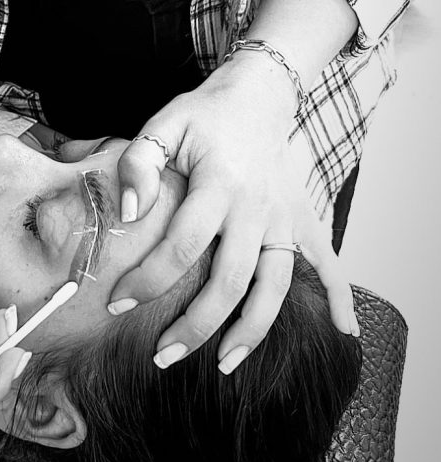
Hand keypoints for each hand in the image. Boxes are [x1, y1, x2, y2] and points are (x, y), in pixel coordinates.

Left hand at [109, 61, 356, 371]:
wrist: (256, 95)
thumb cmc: (203, 115)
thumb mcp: (163, 125)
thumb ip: (139, 164)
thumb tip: (128, 213)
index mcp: (220, 182)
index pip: (183, 244)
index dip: (149, 279)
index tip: (117, 303)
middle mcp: (257, 206)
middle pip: (230, 280)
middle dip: (195, 326)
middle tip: (161, 357)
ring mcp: (285, 217)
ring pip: (275, 286)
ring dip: (252, 331)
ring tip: (224, 366)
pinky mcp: (304, 220)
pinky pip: (329, 262)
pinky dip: (340, 298)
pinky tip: (344, 332)